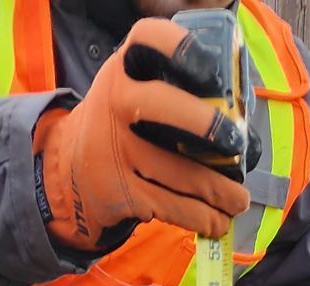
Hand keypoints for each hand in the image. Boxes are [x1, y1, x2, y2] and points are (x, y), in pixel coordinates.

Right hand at [37, 18, 250, 251]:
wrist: (70, 170)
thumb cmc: (122, 124)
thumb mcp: (130, 89)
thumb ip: (168, 87)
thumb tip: (236, 117)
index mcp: (125, 69)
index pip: (148, 40)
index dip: (179, 48)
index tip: (210, 69)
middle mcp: (117, 103)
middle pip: (163, 106)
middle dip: (207, 125)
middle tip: (237, 144)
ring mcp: (118, 151)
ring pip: (179, 172)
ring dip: (219, 192)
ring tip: (239, 200)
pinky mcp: (123, 193)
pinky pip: (172, 207)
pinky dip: (202, 218)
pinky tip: (218, 221)